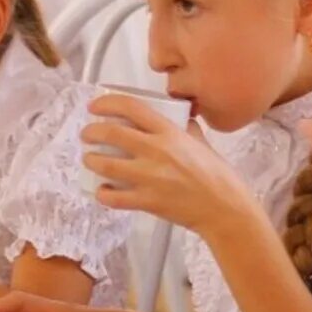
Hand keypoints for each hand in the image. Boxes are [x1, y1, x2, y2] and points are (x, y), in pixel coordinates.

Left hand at [82, 95, 256, 238]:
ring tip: (89, 159)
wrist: (225, 208)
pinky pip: (114, 197)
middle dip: (92, 132)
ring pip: (106, 163)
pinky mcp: (148, 201)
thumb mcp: (202, 143)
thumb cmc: (218, 176)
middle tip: (87, 135)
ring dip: (91, 160)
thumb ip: (187, 130)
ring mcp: (150, 177)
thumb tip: (179, 120)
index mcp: (170, 133)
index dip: (107, 103)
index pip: (132, 108)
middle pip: (111, 133)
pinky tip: (101, 190)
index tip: (95, 107)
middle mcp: (157, 151)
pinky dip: (102, 193)